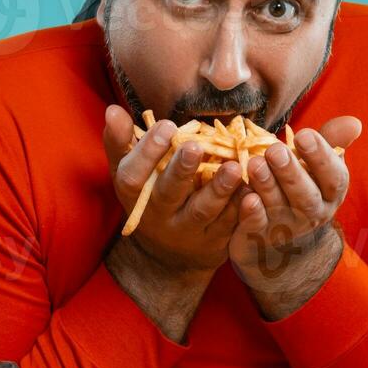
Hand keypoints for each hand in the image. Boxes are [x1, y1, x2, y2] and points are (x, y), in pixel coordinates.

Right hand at [103, 105, 243, 273]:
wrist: (170, 257)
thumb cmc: (150, 198)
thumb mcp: (130, 174)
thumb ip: (121, 142)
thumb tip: (113, 110)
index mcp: (135, 195)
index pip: (133, 176)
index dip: (147, 152)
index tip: (166, 126)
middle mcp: (158, 217)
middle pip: (168, 194)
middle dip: (181, 171)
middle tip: (195, 147)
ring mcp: (187, 233)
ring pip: (202, 211)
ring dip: (219, 190)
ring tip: (234, 167)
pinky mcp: (214, 243)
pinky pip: (229, 225)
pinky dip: (242, 208)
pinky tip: (254, 189)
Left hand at [228, 116, 361, 288]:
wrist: (284, 241)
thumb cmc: (302, 189)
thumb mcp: (319, 167)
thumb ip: (332, 143)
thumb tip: (354, 123)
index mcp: (331, 194)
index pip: (334, 178)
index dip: (321, 157)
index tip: (304, 134)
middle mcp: (312, 213)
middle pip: (306, 196)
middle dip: (291, 172)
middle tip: (275, 150)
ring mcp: (286, 227)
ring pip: (278, 207)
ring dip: (267, 185)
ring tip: (254, 163)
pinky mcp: (260, 234)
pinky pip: (257, 225)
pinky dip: (252, 212)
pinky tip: (246, 196)